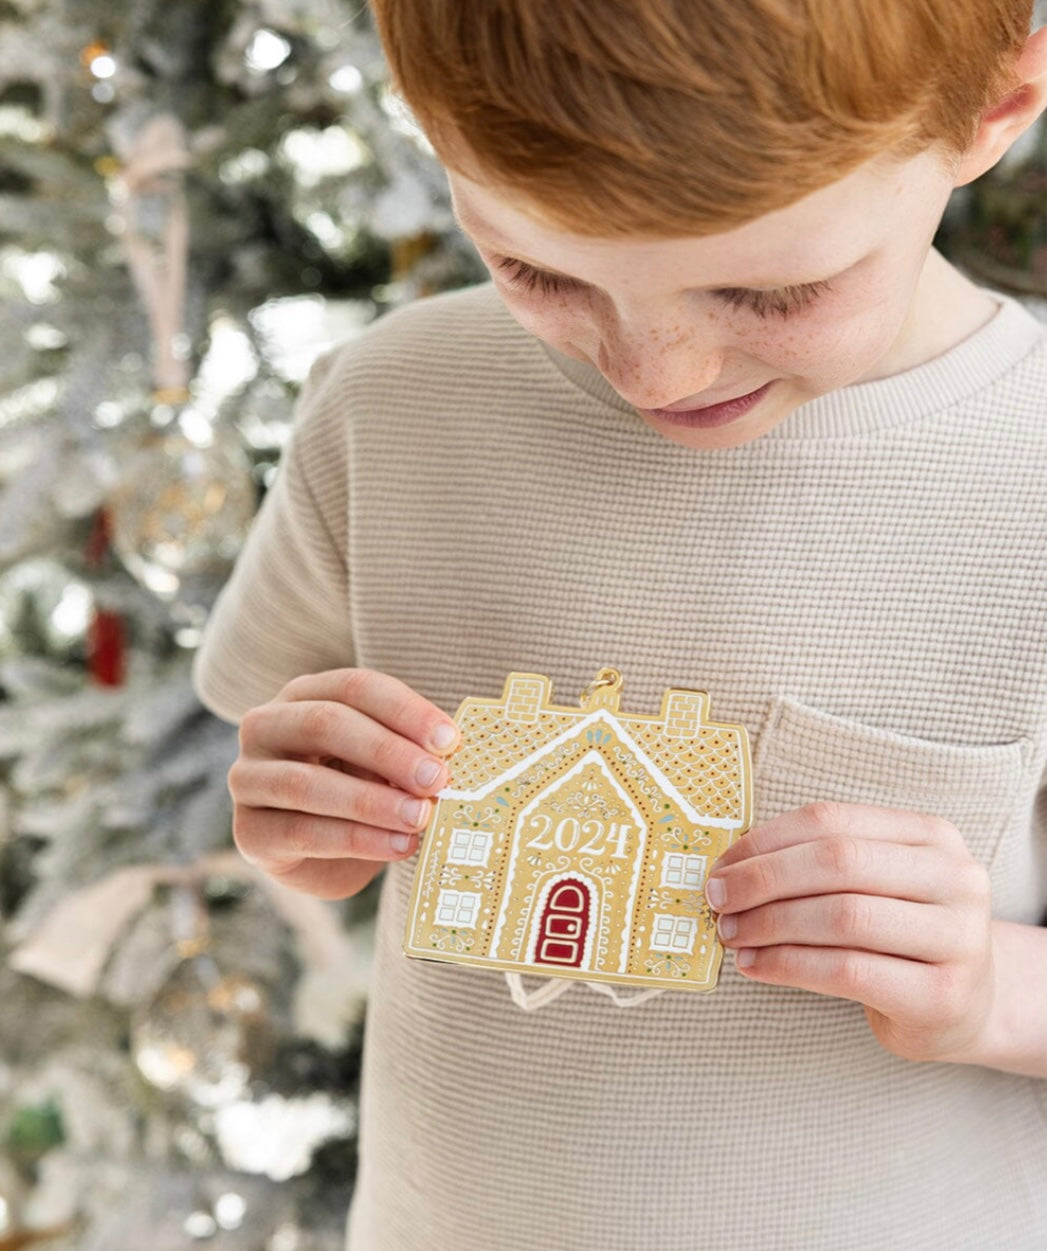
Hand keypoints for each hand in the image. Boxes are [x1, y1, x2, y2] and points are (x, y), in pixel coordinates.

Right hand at [228, 668, 459, 898]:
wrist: (323, 855)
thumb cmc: (359, 789)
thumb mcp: (385, 763)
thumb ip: (410, 754)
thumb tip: (452, 755)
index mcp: (304, 695)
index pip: (354, 687)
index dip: (405, 711)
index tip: (449, 740)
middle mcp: (266, 726)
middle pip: (326, 724)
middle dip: (388, 752)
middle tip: (436, 779)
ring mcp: (248, 779)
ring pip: (307, 784)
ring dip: (372, 802)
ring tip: (420, 818)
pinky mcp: (249, 833)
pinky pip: (302, 832)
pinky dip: (357, 840)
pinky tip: (398, 846)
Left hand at [706, 801, 994, 1063]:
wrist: (968, 1006)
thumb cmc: (900, 935)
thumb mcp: (876, 884)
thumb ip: (819, 863)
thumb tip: (730, 866)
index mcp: (932, 836)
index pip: (832, 821)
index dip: (766, 840)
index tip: (721, 865)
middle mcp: (955, 878)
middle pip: (837, 862)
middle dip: (763, 880)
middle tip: (717, 899)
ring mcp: (958, 938)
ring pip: (842, 916)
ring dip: (770, 924)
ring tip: (732, 934)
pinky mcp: (941, 995)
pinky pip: (846, 970)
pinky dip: (788, 966)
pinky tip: (755, 966)